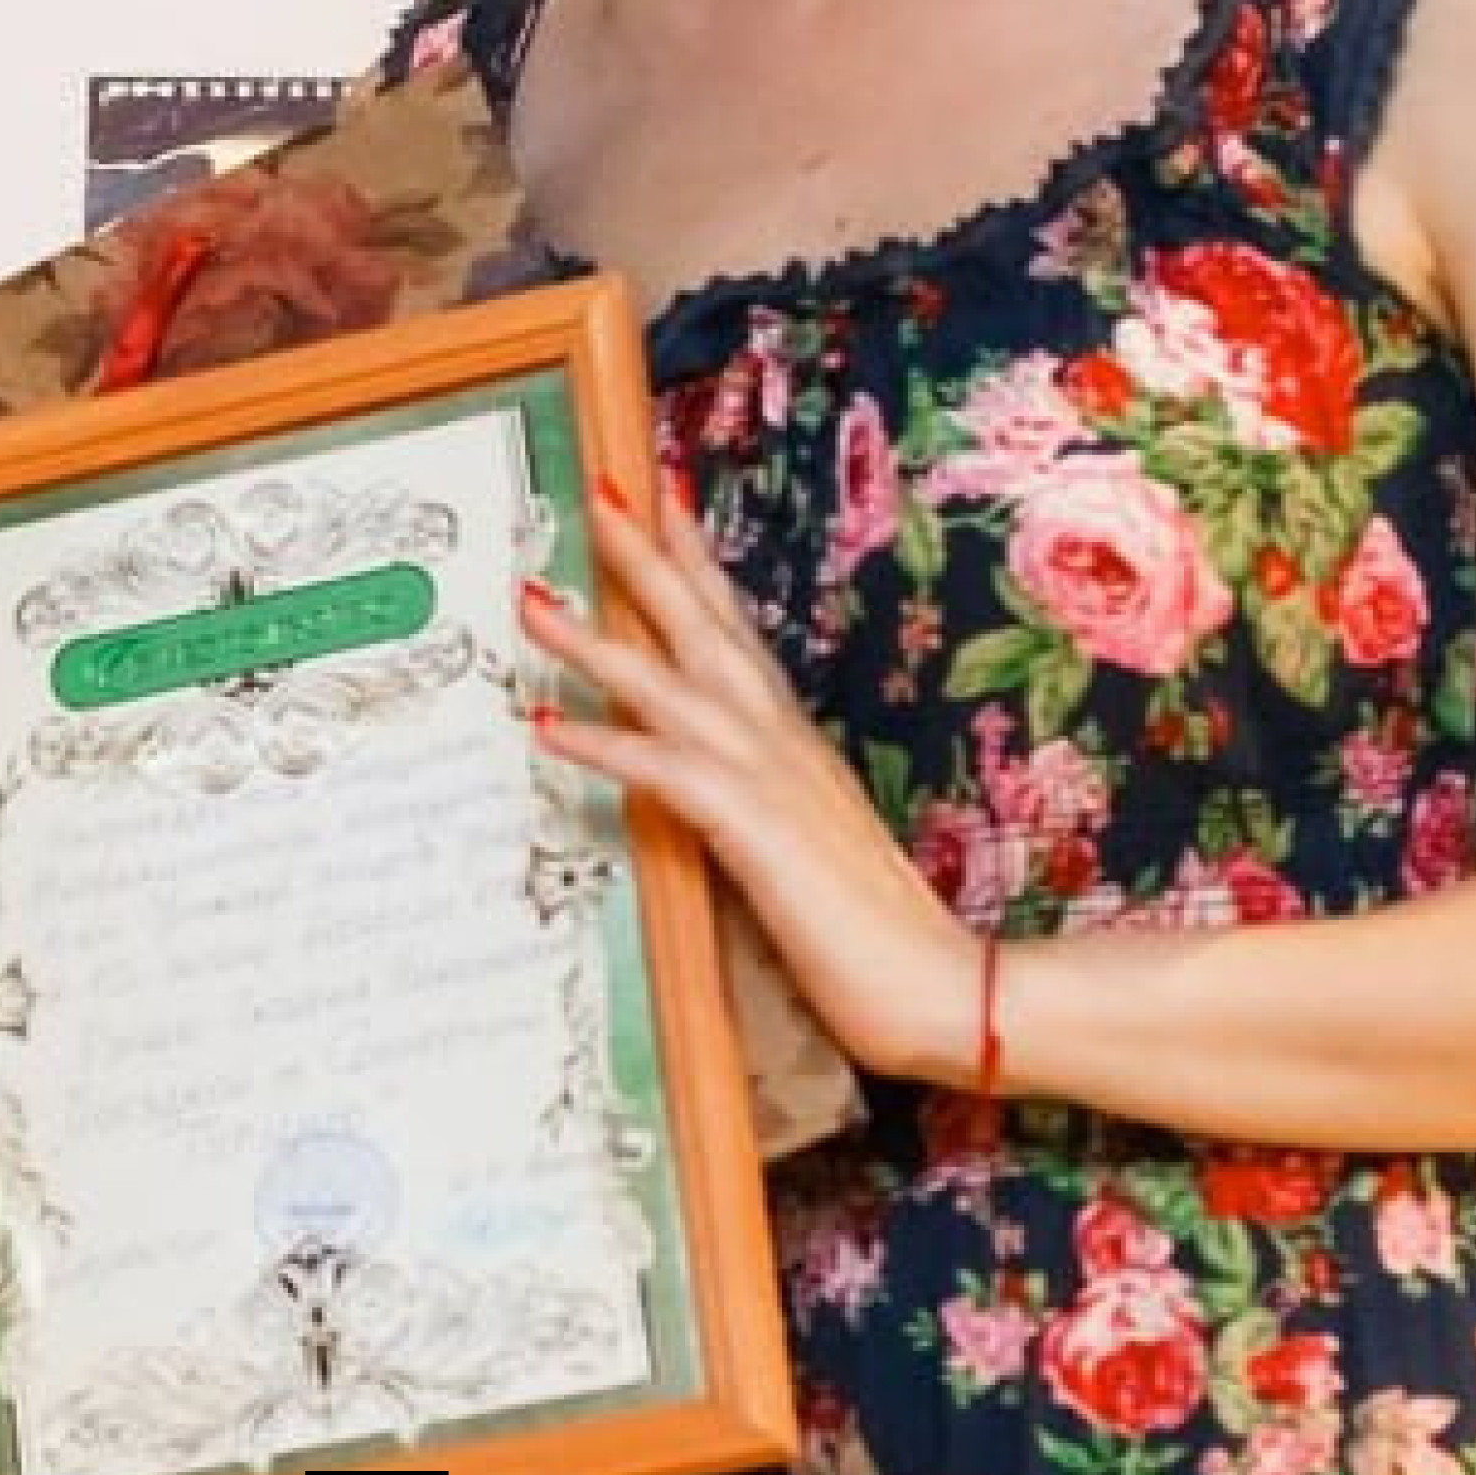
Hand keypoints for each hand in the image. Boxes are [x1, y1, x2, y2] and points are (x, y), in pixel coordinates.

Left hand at [519, 474, 979, 1084]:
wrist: (942, 986)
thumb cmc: (881, 936)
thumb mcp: (813, 855)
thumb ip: (770, 815)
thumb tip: (729, 802)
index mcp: (797, 747)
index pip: (739, 635)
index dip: (698, 566)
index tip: (665, 499)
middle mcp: (783, 744)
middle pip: (704, 627)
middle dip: (648, 556)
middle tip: (600, 488)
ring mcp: (770, 779)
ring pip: (670, 684)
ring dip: (597, 637)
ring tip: (534, 596)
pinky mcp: (753, 828)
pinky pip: (661, 771)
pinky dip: (601, 742)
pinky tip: (544, 723)